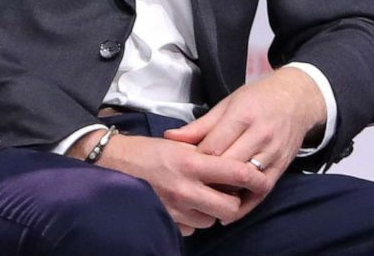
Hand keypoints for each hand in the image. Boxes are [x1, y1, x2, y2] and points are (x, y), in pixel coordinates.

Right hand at [96, 132, 264, 235]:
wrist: (112, 164)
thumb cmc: (148, 151)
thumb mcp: (181, 145)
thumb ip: (207, 154)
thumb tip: (235, 165)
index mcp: (193, 163)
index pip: (237, 174)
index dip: (255, 179)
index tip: (261, 180)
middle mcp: (186, 188)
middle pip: (229, 207)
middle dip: (233, 202)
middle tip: (229, 193)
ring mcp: (174, 208)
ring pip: (210, 220)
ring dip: (211, 212)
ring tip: (203, 197)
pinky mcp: (164, 221)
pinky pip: (191, 229)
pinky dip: (192, 220)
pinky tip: (186, 206)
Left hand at [162, 67, 326, 217]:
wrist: (299, 98)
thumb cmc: (259, 98)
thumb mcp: (228, 103)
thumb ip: (200, 125)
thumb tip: (170, 138)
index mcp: (243, 115)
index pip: (213, 147)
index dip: (195, 160)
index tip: (184, 166)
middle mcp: (261, 134)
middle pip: (227, 166)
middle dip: (207, 178)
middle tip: (190, 185)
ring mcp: (273, 152)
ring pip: (244, 181)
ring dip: (224, 193)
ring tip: (206, 199)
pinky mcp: (282, 166)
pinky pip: (262, 190)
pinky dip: (245, 204)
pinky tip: (229, 211)